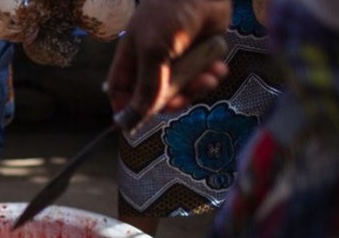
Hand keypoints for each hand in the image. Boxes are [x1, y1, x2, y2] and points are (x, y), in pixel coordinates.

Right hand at [106, 0, 230, 123]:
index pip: (121, 91)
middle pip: (154, 98)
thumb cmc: (170, 13)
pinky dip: (210, 77)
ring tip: (208, 78)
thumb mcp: (153, 51)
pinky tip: (217, 68)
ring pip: (181, 92)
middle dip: (170, 102)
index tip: (136, 124)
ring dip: (196, 89)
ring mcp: (175, 62)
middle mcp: (151, 63)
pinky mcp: (197, 59)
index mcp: (132, 59)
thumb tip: (139, 115)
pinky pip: (200, 79)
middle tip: (183, 100)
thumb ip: (147, 85)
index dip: (126, 108)